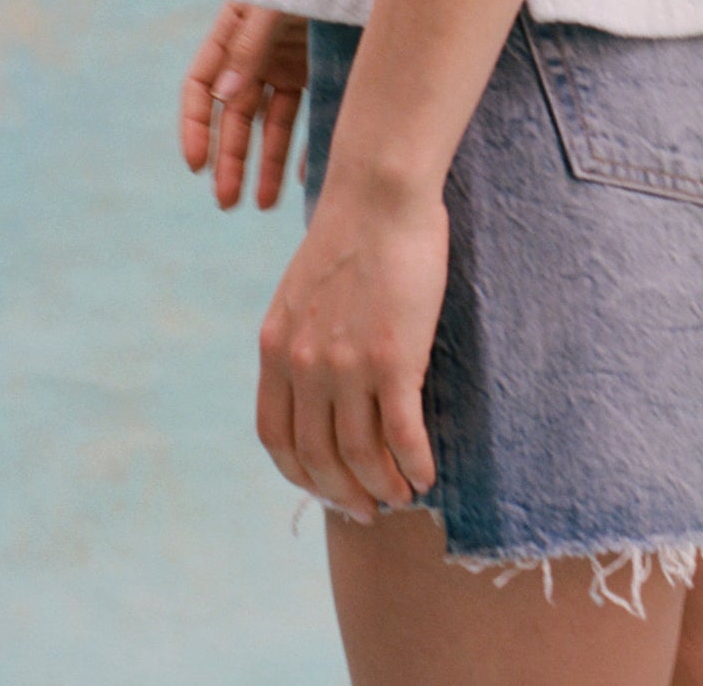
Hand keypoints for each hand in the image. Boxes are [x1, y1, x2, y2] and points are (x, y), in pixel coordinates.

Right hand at [179, 1, 308, 208]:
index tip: (197, 166)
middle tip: (228, 202)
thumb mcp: (275, 2)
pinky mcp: (321, 70)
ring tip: (262, 204)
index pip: (201, 88)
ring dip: (263, 163)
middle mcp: (256, 53)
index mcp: (233, 34)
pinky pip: (310, 116)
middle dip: (228, 159)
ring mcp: (289, 62)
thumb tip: (224, 99)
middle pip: (235, 116)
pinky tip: (305, 178)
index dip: (195, 127)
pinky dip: (305, 146)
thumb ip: (251, 44)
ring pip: (270, 124)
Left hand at [256, 174, 447, 519]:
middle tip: (367, 508)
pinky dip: (414, 464)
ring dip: (381, 487)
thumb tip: (316, 383)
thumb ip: (300, 340)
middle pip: (317, 458)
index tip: (326, 486)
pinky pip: (402, 435)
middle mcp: (304, 365)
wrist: (379, 193)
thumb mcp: (300, 292)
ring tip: (401, 495)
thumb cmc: (350, 234)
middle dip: (343, 493)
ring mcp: (347, 365)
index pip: (277, 439)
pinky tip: (427, 473)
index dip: (301, 474)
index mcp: (275, 349)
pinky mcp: (393, 359)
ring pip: (360, 457)